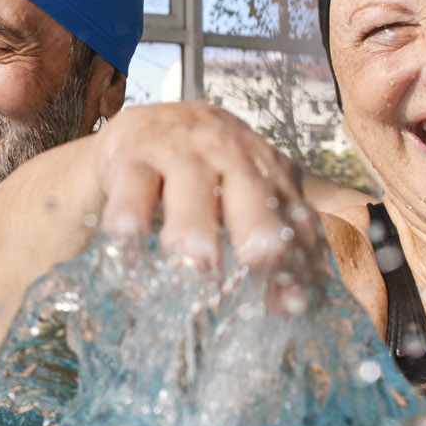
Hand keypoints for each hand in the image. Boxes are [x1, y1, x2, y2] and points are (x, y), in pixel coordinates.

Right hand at [94, 103, 324, 298]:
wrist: (153, 120)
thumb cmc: (213, 172)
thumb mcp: (250, 198)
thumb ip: (274, 249)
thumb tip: (293, 305)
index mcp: (268, 170)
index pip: (290, 215)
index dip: (296, 259)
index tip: (294, 303)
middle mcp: (231, 154)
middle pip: (249, 188)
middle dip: (256, 226)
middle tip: (256, 263)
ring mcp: (181, 152)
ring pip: (191, 185)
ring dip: (194, 225)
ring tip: (196, 263)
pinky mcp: (134, 156)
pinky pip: (132, 186)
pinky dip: (129, 214)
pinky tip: (128, 242)